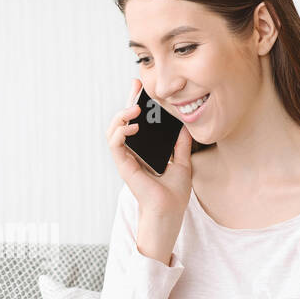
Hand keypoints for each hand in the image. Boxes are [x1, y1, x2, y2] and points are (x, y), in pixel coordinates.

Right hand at [106, 77, 194, 220]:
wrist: (169, 211)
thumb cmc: (173, 194)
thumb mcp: (182, 163)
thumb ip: (180, 145)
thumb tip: (184, 126)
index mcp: (144, 151)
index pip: (137, 123)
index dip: (136, 104)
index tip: (141, 88)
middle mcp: (133, 153)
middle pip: (124, 122)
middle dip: (128, 102)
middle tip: (137, 87)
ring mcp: (126, 159)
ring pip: (114, 131)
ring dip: (121, 116)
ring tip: (135, 108)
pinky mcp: (123, 166)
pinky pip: (115, 144)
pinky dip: (120, 132)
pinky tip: (132, 126)